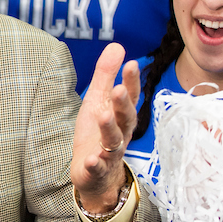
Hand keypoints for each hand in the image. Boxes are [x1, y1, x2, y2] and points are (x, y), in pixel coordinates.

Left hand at [71, 44, 140, 213]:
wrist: (97, 176)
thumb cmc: (98, 133)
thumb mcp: (98, 101)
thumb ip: (106, 75)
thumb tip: (117, 45)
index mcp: (121, 115)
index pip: (130, 96)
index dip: (131, 81)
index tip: (132, 64)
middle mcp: (120, 133)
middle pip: (126, 118)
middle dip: (123, 104)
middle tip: (118, 89)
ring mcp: (109, 153)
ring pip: (113, 141)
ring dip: (109, 128)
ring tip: (103, 116)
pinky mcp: (97, 169)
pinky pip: (98, 167)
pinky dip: (95, 163)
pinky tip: (90, 158)